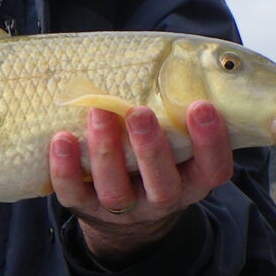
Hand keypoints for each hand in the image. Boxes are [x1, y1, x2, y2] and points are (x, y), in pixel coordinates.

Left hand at [49, 100, 234, 265]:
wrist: (129, 218)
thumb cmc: (156, 160)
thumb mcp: (178, 145)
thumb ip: (177, 115)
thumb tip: (172, 57)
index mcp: (192, 181)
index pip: (213, 169)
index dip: (211, 142)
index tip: (200, 106)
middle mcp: (162, 199)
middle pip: (162, 184)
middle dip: (150, 148)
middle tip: (139, 112)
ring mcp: (124, 209)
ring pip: (116, 191)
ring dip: (106, 151)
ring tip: (98, 112)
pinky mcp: (87, 209)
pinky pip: (74, 195)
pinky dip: (65, 169)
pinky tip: (62, 139)